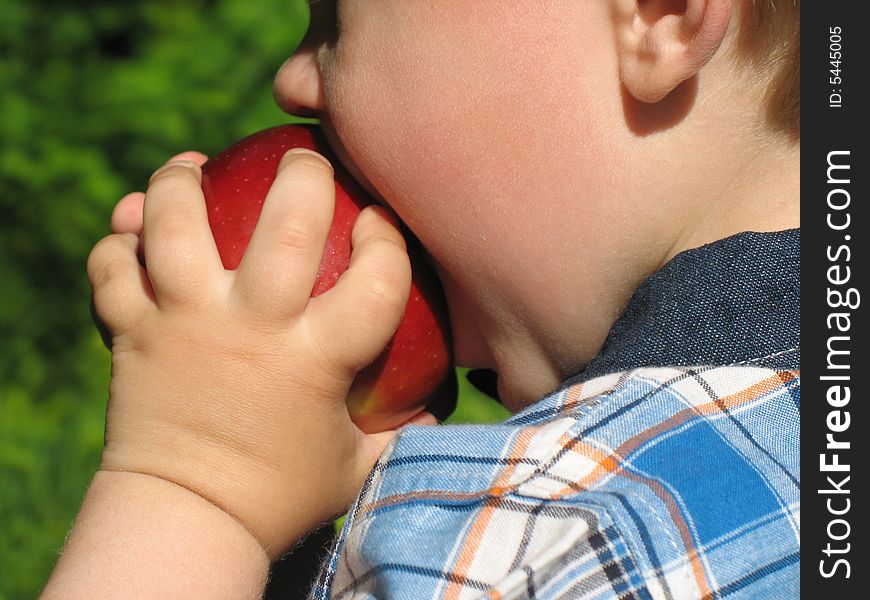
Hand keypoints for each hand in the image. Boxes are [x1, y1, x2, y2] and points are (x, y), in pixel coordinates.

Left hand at [88, 148, 422, 557]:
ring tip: (194, 169)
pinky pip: (112, 268)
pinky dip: (117, 241)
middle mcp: (251, 326)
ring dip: (182, 184)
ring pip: (175, 223)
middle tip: (305, 161)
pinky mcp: (132, 332)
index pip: (377, 276)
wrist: (188, 520)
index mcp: (317, 357)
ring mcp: (185, 322)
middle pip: (287, 221)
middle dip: (304, 173)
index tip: (379, 224)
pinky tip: (132, 228)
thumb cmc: (280, 494)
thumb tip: (437, 405)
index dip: (388, 238)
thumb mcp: (355, 465)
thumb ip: (399, 428)